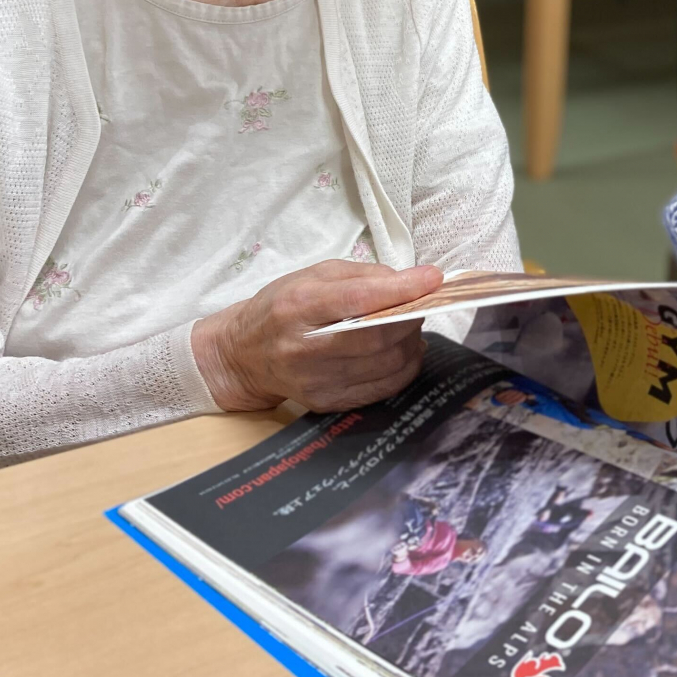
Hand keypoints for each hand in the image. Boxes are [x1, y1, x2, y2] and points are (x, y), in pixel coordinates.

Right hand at [192, 259, 445, 412]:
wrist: (243, 355)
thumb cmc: (282, 307)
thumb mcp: (315, 275)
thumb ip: (363, 275)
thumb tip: (411, 281)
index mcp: (299, 305)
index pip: (359, 299)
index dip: (402, 290)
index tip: (433, 279)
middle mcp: (304, 346)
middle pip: (377, 337)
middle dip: (411, 318)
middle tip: (421, 305)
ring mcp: (315, 380)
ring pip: (385, 365)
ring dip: (411, 344)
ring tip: (410, 329)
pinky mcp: (325, 402)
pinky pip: (380, 389)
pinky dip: (403, 370)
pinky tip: (403, 353)